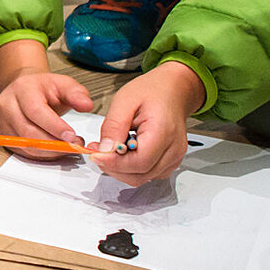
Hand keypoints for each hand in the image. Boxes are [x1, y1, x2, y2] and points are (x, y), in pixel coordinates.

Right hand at [0, 69, 93, 158]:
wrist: (25, 89)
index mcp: (22, 89)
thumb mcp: (63, 84)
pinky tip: (56, 149)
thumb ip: (77, 93)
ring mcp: (4, 122)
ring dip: (50, 151)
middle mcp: (8, 106)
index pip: (35, 111)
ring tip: (68, 146)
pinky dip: (43, 155)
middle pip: (28, 132)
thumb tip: (86, 105)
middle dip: (54, 143)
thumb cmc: (44, 88)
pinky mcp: (6, 136)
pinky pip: (24, 152)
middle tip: (74, 144)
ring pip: (25, 145)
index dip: (54, 126)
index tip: (72, 136)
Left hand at [91, 62, 200, 184]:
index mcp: (164, 131)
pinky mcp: (169, 162)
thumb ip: (113, 126)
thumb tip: (104, 150)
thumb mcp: (124, 100)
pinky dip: (130, 169)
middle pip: (140, 174)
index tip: (95, 155)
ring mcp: (174, 158)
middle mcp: (173, 149)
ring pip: (142, 178)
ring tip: (109, 150)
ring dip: (120, 170)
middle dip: (114, 167)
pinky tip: (123, 153)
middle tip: (97, 152)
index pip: (139, 161)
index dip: (114, 162)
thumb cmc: (151, 92)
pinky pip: (147, 174)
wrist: (172, 91)